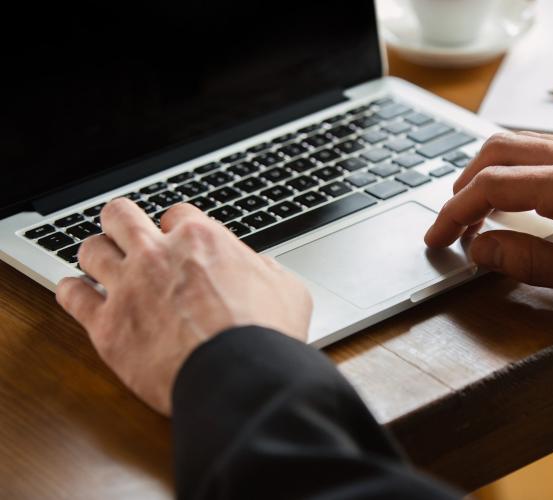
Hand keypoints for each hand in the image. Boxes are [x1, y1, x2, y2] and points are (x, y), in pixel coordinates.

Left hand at [56, 199, 311, 414]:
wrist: (240, 378)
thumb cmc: (267, 335)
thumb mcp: (288, 290)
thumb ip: (265, 270)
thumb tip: (259, 269)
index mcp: (201, 240)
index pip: (176, 214)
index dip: (176, 226)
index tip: (175, 239)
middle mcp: (157, 255)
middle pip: (120, 215)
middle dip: (121, 220)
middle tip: (124, 231)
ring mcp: (128, 288)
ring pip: (90, 249)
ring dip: (95, 253)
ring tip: (99, 262)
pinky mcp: (107, 327)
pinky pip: (71, 296)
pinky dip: (71, 290)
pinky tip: (75, 291)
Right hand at [425, 131, 552, 306]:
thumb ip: (526, 261)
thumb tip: (480, 249)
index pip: (491, 187)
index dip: (454, 213)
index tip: (436, 237)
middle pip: (497, 151)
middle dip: (462, 186)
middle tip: (450, 222)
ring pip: (519, 144)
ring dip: (487, 172)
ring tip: (474, 209)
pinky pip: (544, 150)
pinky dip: (515, 169)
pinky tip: (516, 195)